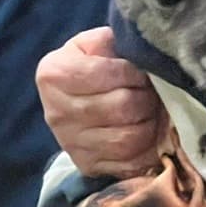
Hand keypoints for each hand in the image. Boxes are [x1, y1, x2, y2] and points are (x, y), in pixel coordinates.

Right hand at [36, 26, 164, 177]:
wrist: (81, 100)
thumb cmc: (98, 64)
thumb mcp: (100, 43)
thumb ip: (115, 41)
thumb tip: (142, 52)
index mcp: (53, 74)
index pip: (105, 74)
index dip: (133, 72)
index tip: (141, 72)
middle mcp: (56, 112)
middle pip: (121, 107)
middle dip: (147, 98)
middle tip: (152, 92)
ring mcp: (70, 143)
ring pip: (128, 138)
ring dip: (151, 123)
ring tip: (151, 111)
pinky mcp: (87, 165)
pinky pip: (129, 162)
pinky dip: (148, 148)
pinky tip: (148, 132)